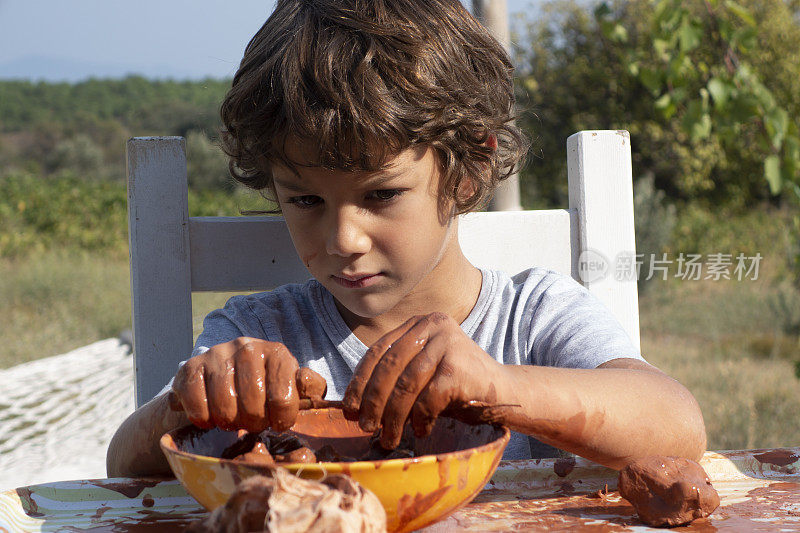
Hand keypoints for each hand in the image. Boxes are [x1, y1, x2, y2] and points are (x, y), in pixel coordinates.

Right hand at [172, 337, 304, 431]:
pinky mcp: (191, 367)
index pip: (283, 398)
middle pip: (252, 406)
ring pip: (224, 408)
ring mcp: (217, 355)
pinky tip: (210, 416)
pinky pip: (197, 405)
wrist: (219, 373)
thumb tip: (314, 389)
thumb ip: (308, 387)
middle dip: (253, 423)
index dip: (280, 420)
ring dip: (229, 422)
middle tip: (252, 421)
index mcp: (276, 352)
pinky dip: (203, 418)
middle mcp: (247, 347)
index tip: (276, 423)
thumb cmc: (262, 385)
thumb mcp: (289, 383)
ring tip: (233, 418)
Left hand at [342, 313, 503, 448]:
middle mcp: (432, 325)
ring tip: (388, 437)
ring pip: (407, 383)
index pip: (379, 350)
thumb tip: (353, 405)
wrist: (504, 392)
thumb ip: (393, 378)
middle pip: (390, 365)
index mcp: (418, 324)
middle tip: (365, 426)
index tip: (349, 408)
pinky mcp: (459, 366)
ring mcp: (448, 343)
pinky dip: (420, 419)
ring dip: (393, 416)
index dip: (360, 380)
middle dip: (373, 400)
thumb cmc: (456, 386)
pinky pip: (428, 398)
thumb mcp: (422, 373)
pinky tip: (420, 431)